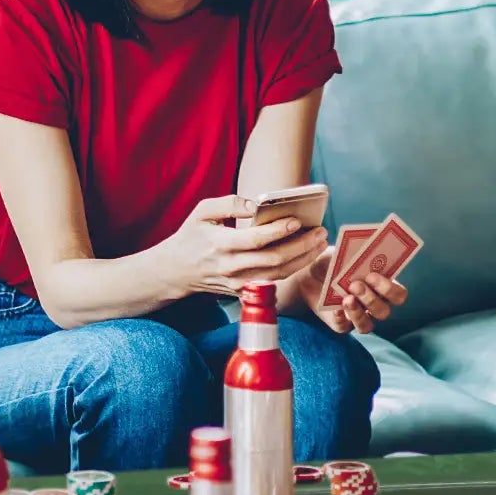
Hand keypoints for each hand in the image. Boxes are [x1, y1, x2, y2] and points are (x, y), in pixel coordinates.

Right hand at [160, 196, 328, 297]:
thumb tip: (256, 203)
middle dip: (301, 246)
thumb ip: (229, 203)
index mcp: (220, 245)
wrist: (175, 271)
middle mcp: (230, 267)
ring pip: (278, 274)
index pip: (255, 240)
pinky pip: (273, 282)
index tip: (297, 220)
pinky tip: (306, 256)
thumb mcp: (201, 212)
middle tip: (320, 231)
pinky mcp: (242, 291)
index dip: (277, 231)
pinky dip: (292, 269)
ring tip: (319, 242)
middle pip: (273, 259)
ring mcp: (237, 283)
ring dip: (303, 259)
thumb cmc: (190, 236)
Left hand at [296, 250, 407, 335]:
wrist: (308, 273)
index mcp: (382, 285)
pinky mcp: (341, 324)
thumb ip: (353, 253)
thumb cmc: (332, 260)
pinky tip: (335, 310)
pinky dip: (341, 319)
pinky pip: (345, 327)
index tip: (372, 275)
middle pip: (384, 311)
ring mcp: (358, 316)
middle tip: (355, 285)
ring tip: (346, 298)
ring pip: (368, 325)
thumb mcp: (341, 252)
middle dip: (371, 299)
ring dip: (358, 313)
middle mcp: (374, 304)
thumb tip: (359, 252)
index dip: (389, 288)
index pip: (398, 294)